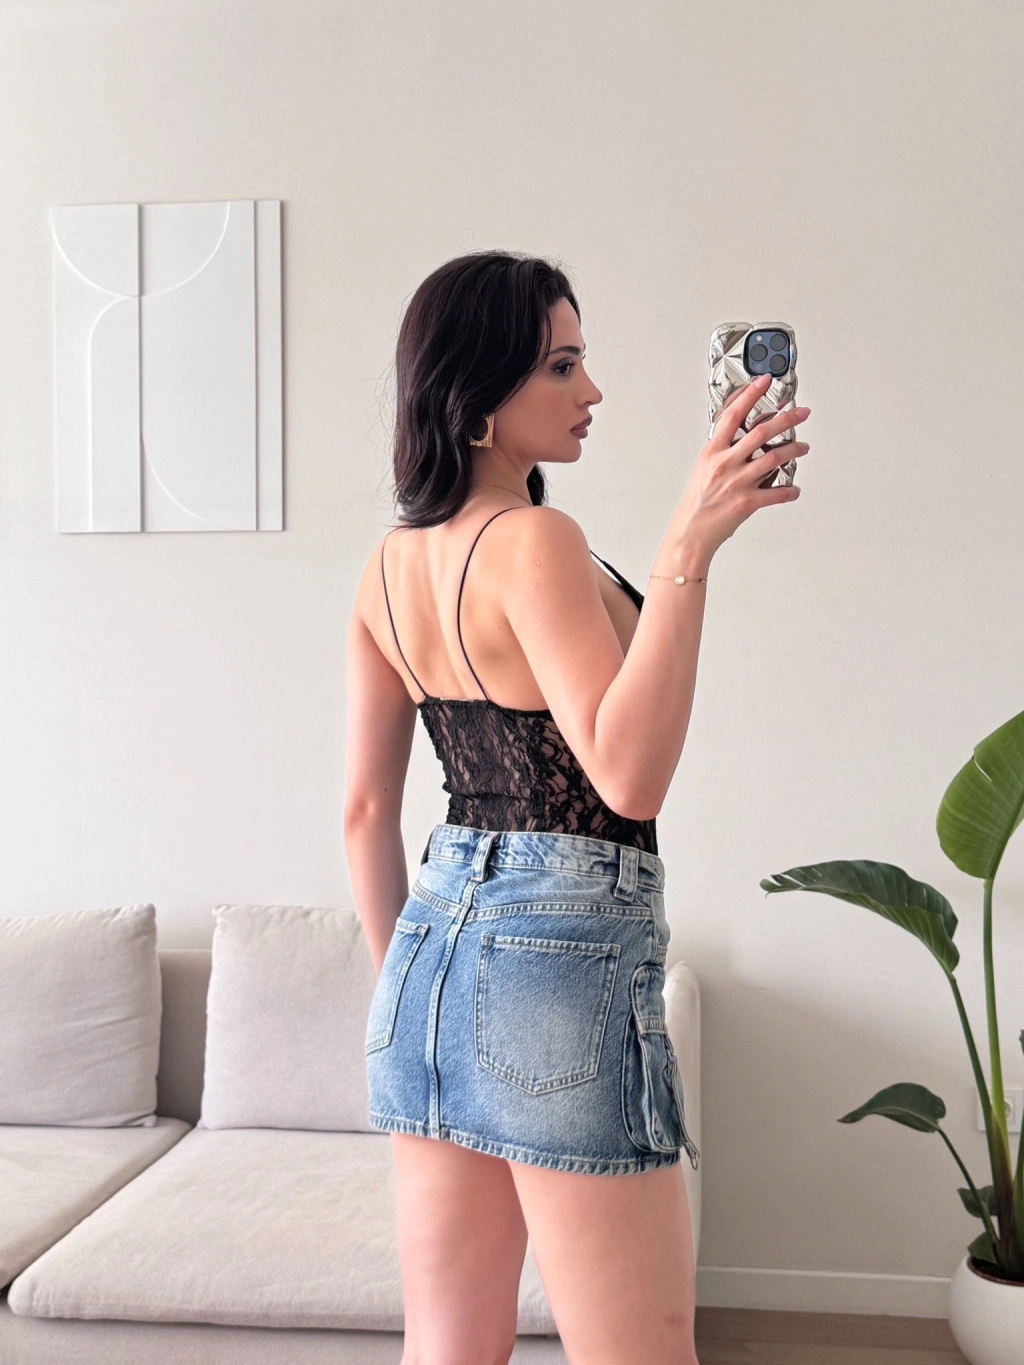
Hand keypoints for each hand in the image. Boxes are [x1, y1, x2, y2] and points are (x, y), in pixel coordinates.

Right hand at [670, 375, 810, 554]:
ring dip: (794, 450)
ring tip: (803, 448)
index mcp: (713, 451)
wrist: (691, 531)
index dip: (751, 394)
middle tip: (802, 412)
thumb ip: (723, 450)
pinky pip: (776, 494)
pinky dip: (790, 491)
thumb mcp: (704, 467)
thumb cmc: (697, 501)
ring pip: (774, 458)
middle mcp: (726, 463)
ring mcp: (737, 482)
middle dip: (787, 419)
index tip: (765, 381)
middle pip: (762, 432)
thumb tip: (743, 437)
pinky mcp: (747, 502)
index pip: (734, 414)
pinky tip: (795, 490)